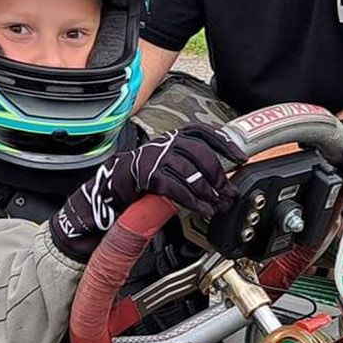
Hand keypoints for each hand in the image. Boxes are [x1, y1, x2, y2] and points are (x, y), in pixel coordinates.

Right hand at [49, 124, 238, 259]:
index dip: (223, 143)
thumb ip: (187, 173)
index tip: (239, 157)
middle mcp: (160, 143)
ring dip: (207, 189)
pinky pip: (174, 185)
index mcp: (168, 139)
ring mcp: (151, 157)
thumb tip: (218, 184)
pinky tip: (201, 209)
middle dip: (217, 174)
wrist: (102, 197)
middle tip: (227, 193)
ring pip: (188, 169)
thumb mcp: (166, 174)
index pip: (200, 133)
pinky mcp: (143, 174)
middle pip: (198, 151)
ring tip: (217, 205)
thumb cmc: (135, 187)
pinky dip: (192, 199)